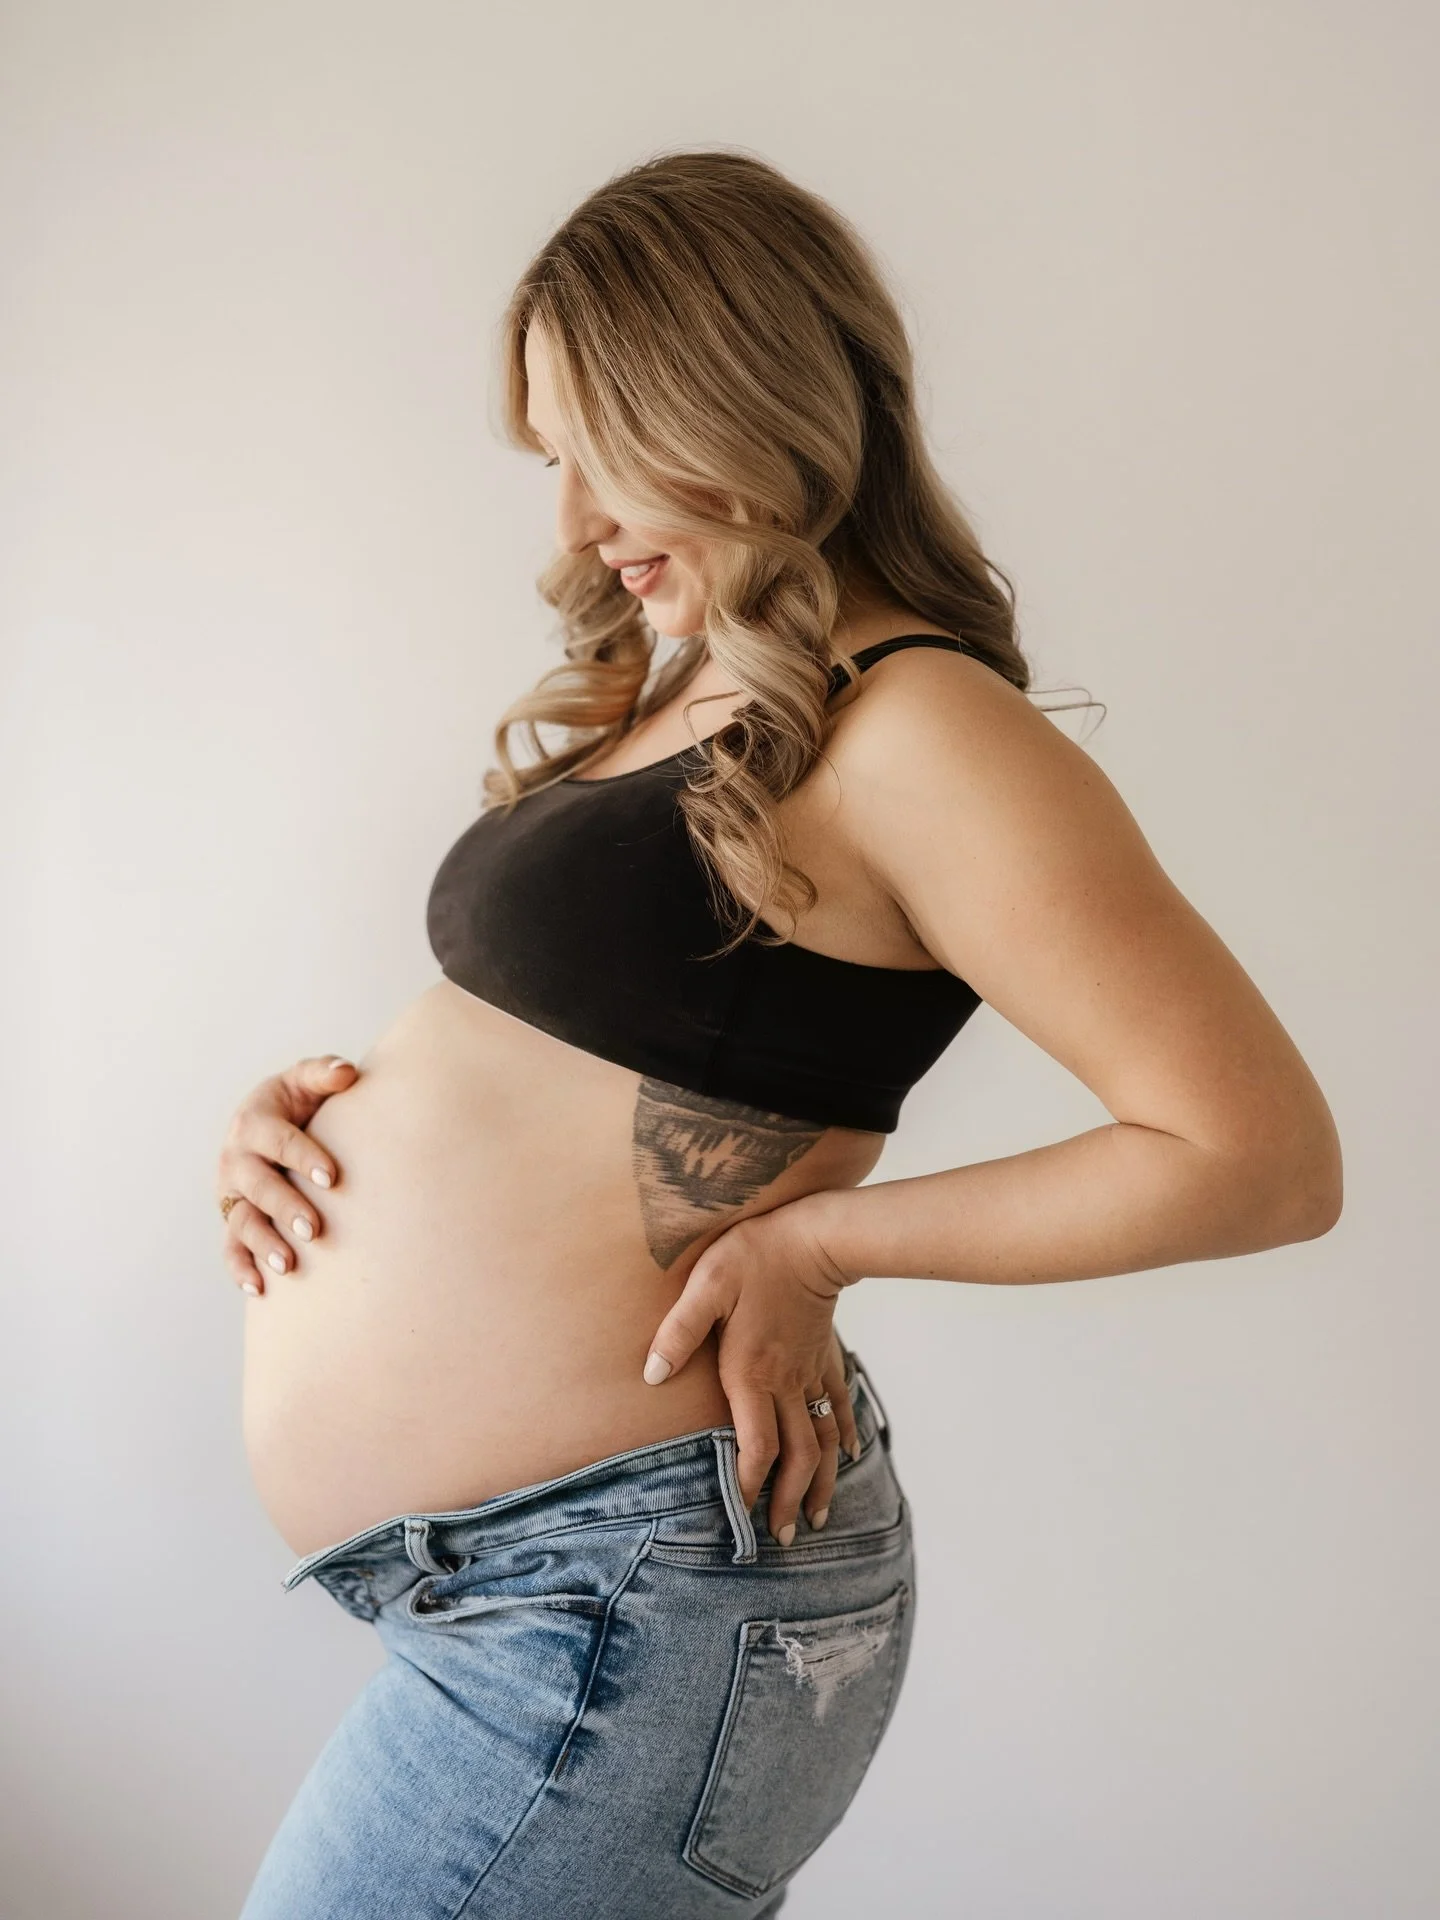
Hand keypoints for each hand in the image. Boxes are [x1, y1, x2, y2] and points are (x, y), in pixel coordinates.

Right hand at [216, 1054, 357, 1296]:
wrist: (273, 1123)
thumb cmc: (299, 1101)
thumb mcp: (306, 1080)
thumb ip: (324, 1073)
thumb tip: (346, 1073)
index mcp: (254, 1121)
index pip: (278, 1141)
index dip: (304, 1157)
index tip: (332, 1178)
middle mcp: (236, 1158)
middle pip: (258, 1186)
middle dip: (285, 1208)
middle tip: (315, 1229)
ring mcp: (232, 1192)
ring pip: (241, 1221)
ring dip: (262, 1244)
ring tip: (288, 1266)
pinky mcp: (232, 1218)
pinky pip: (230, 1247)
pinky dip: (240, 1269)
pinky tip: (260, 1289)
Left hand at [642, 1198, 861, 1544]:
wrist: (814, 1235)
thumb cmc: (754, 1256)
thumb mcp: (706, 1286)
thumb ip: (677, 1331)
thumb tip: (650, 1375)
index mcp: (753, 1373)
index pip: (757, 1447)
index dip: (749, 1484)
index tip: (741, 1512)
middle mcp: (786, 1382)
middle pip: (796, 1457)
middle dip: (791, 1501)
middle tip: (785, 1537)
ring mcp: (810, 1371)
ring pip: (822, 1440)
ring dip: (822, 1482)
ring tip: (819, 1517)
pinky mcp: (825, 1355)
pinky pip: (839, 1404)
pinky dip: (844, 1435)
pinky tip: (847, 1455)